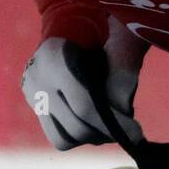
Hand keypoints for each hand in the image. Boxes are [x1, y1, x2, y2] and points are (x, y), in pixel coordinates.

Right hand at [20, 22, 145, 150]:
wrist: (66, 29)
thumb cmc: (97, 34)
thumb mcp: (112, 43)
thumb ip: (121, 70)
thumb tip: (124, 110)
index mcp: (56, 60)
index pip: (85, 105)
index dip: (114, 123)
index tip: (137, 133)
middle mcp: (38, 80)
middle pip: (76, 126)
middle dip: (106, 133)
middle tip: (129, 133)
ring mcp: (31, 95)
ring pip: (64, 138)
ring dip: (92, 137)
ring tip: (110, 127)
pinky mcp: (33, 106)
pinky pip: (57, 136)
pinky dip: (78, 137)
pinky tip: (95, 125)